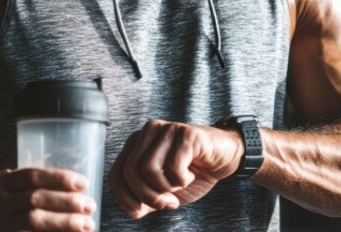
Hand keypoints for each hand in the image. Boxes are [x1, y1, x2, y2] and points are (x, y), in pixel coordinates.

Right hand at [0, 168, 95, 231]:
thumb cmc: (3, 203)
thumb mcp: (10, 186)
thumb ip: (34, 184)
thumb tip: (81, 187)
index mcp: (3, 183)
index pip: (32, 176)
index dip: (59, 179)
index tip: (83, 184)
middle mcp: (0, 203)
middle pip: (35, 199)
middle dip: (66, 202)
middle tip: (90, 205)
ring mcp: (1, 224)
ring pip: (33, 221)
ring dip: (64, 222)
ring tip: (87, 224)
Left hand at [108, 119, 243, 218]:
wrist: (225, 158)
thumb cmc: (194, 172)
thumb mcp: (163, 190)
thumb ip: (144, 198)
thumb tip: (132, 209)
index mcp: (137, 144)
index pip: (115, 174)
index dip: (126, 199)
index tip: (144, 210)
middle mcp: (148, 131)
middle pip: (130, 172)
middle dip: (148, 197)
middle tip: (167, 203)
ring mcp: (167, 129)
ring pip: (148, 169)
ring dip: (166, 188)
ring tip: (180, 186)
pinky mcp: (186, 134)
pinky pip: (173, 166)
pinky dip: (182, 180)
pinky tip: (191, 176)